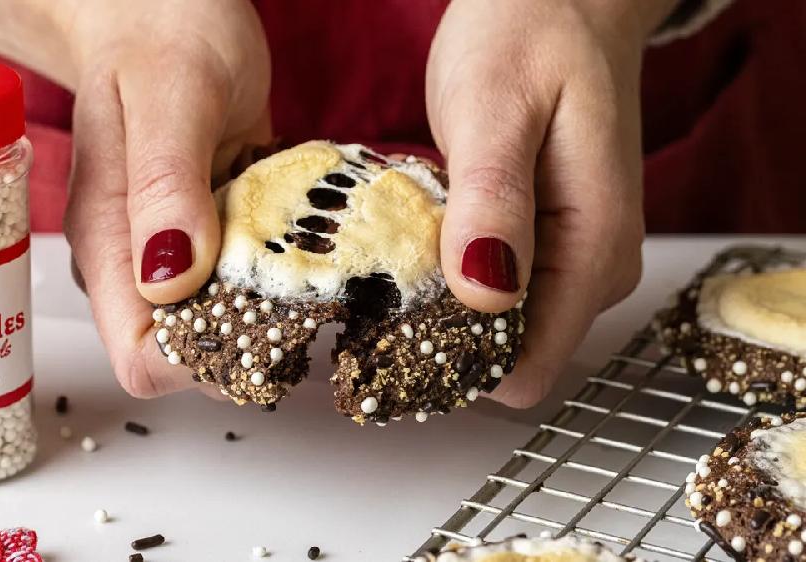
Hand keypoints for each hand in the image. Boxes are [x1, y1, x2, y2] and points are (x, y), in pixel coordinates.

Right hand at [61, 0, 270, 396]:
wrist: (163, 9)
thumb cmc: (158, 34)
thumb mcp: (171, 94)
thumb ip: (164, 184)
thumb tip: (168, 282)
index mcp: (110, 242)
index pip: (141, 358)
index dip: (201, 360)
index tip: (264, 315)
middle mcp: (137, 262)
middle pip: (191, 354)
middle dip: (254, 338)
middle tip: (307, 279)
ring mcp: (175, 254)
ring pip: (229, 324)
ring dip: (279, 306)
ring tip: (314, 252)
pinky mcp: (212, 238)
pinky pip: (253, 281)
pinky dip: (286, 271)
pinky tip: (308, 234)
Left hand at [426, 0, 677, 406]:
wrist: (558, 0)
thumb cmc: (529, 35)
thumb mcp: (496, 108)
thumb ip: (493, 201)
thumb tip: (485, 296)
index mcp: (593, 248)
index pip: (529, 368)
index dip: (456, 366)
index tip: (390, 339)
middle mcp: (592, 271)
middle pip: (509, 358)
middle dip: (439, 339)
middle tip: (381, 290)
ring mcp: (571, 261)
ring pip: (495, 329)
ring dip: (438, 309)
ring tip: (394, 262)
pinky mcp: (544, 245)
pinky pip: (492, 292)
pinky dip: (446, 279)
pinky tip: (417, 244)